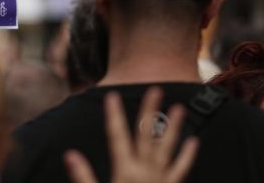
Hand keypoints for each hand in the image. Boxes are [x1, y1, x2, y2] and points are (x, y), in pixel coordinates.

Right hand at [65, 88, 198, 182]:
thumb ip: (83, 176)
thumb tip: (71, 154)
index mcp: (125, 171)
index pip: (117, 137)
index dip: (114, 115)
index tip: (111, 95)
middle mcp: (145, 171)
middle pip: (147, 135)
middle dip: (150, 111)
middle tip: (155, 89)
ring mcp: (161, 179)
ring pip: (168, 148)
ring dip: (174, 127)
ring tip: (179, 108)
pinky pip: (181, 170)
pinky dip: (187, 156)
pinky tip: (192, 142)